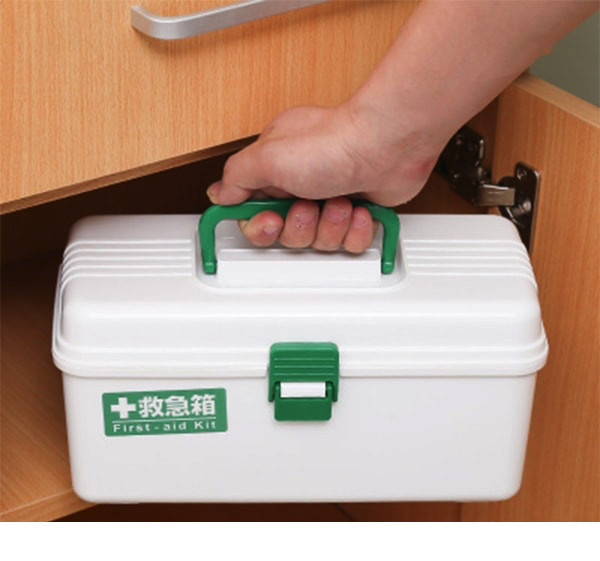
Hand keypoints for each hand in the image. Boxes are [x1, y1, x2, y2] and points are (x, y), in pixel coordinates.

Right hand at [206, 102, 442, 251]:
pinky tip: (358, 209)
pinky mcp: (357, 215)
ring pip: (318, 242)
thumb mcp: (267, 156)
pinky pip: (348, 244)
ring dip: (330, 225)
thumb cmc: (334, 143)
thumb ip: (236, 178)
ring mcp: (330, 200)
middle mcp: (301, 186)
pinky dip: (354, 230)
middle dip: (300, 226)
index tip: (269, 222)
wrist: (388, 145)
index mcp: (275, 170)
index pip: (253, 213)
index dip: (259, 226)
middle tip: (308, 206)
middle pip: (287, 234)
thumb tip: (220, 194)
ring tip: (339, 200)